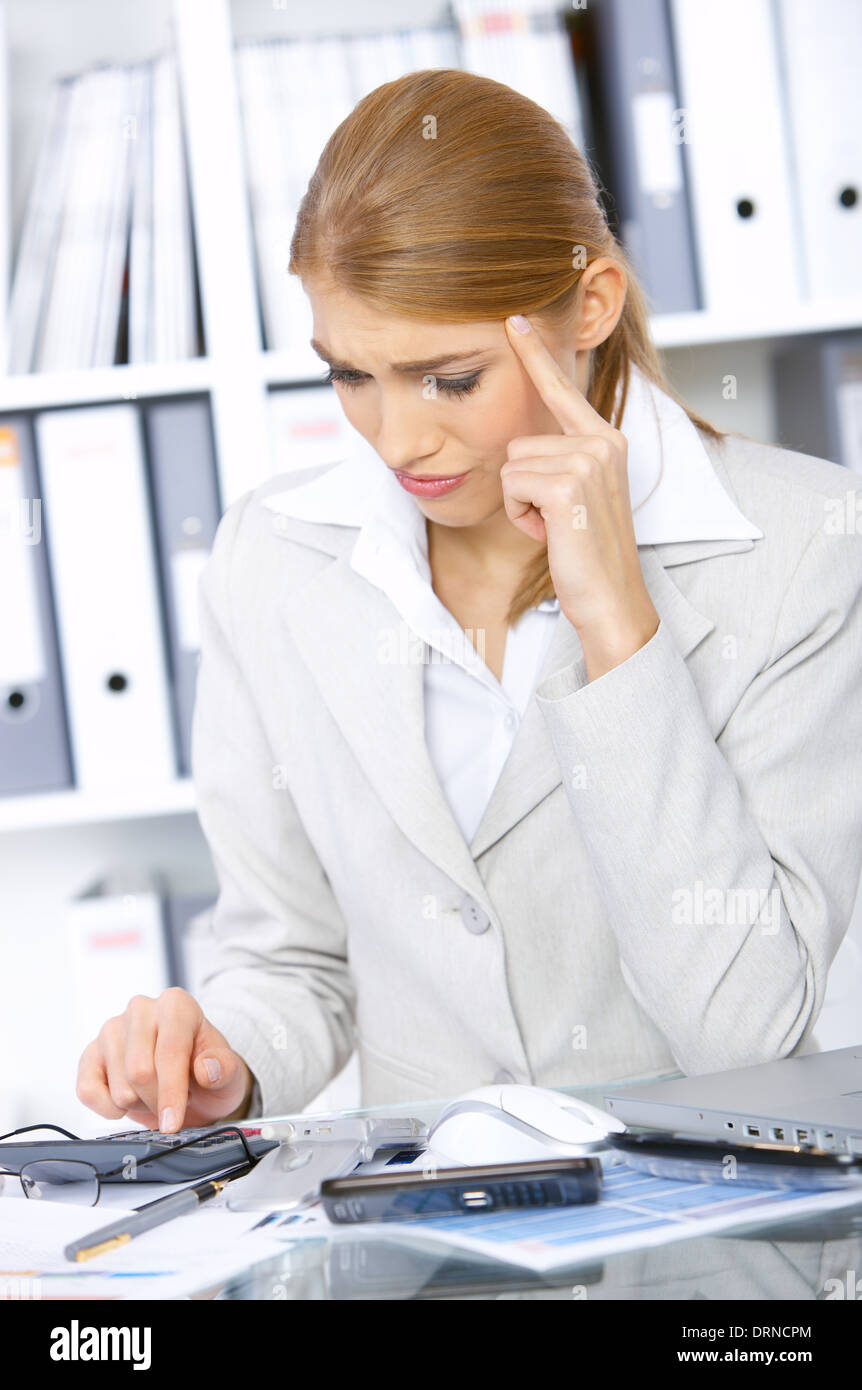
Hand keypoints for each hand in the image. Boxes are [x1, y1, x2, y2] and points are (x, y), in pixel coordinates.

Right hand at [76, 988, 254, 1133]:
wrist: (189, 1079)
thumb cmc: (207, 1071)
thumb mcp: (228, 1072)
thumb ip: (225, 1068)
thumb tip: (207, 1069)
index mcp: (176, 1004)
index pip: (170, 1050)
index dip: (172, 1092)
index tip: (172, 1123)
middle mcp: (141, 1009)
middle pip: (139, 1072)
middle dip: (158, 1101)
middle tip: (176, 1101)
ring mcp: (112, 1029)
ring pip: (118, 1088)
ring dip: (140, 1105)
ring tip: (156, 1093)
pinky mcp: (91, 1053)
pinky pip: (88, 1091)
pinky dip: (109, 1109)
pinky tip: (129, 1103)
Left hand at [502, 315, 659, 678]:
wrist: (611, 599)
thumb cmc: (588, 553)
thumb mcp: (577, 496)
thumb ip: (560, 461)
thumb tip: (521, 448)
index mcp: (606, 440)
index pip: (562, 390)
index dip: (536, 355)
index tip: (514, 320)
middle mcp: (602, 441)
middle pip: (518, 442)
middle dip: (521, 486)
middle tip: (556, 519)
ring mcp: (587, 461)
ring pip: (510, 464)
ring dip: (519, 503)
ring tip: (556, 527)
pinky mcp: (567, 485)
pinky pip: (511, 485)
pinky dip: (520, 516)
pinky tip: (551, 534)